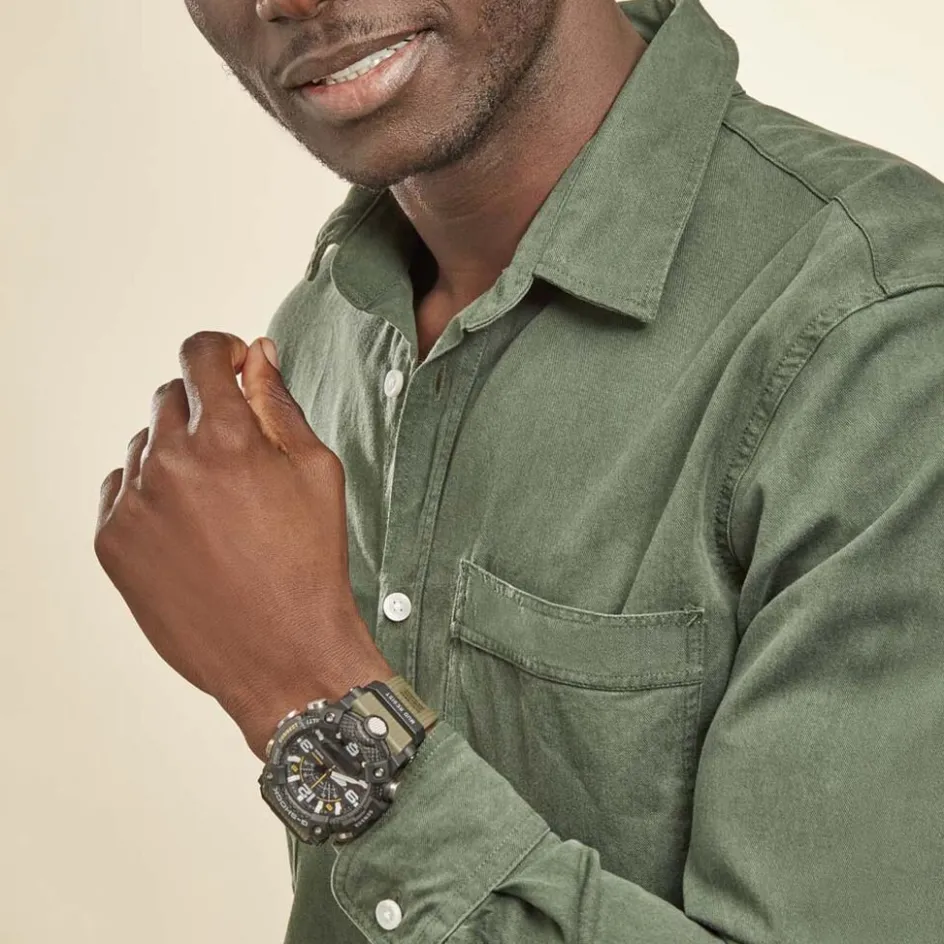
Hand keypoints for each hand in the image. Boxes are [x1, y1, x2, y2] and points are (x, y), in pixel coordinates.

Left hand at [93, 331, 392, 760]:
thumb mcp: (316, 473)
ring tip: (217, 504)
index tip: (234, 365)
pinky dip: (151, 493)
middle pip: (171, 397)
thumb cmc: (310, 564)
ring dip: (177, 453)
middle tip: (239, 455)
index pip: (201, 354)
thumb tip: (258, 355)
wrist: (282, 654)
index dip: (222, 351)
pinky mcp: (112, 542)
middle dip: (206, 409)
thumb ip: (280, 404)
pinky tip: (189, 528)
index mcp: (228, 437)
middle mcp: (171, 462)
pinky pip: (122, 488)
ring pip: (145, 444)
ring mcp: (135, 504)